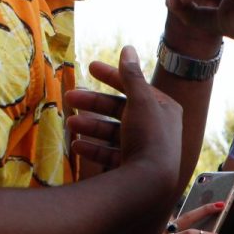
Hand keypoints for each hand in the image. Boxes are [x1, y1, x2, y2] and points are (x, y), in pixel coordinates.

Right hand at [65, 45, 183, 180]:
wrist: (150, 184)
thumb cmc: (148, 137)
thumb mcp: (139, 101)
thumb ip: (131, 75)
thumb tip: (128, 49)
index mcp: (164, 108)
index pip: (135, 87)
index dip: (113, 76)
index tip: (90, 67)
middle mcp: (157, 128)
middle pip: (121, 110)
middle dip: (94, 104)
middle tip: (70, 97)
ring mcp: (145, 150)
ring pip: (113, 133)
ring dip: (91, 127)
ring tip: (70, 124)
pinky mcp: (133, 169)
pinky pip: (111, 155)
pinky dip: (94, 149)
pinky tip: (77, 146)